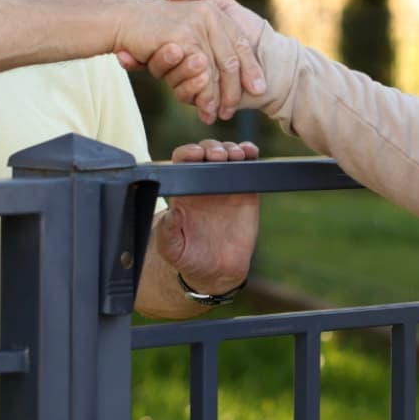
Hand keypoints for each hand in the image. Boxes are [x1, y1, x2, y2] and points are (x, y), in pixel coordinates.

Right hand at [111, 0, 264, 124]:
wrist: (121, 17)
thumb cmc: (148, 23)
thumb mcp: (183, 25)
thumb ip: (202, 39)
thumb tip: (220, 66)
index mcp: (214, 12)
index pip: (240, 44)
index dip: (251, 68)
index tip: (257, 89)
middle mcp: (210, 16)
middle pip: (232, 61)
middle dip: (233, 90)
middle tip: (230, 111)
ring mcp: (196, 26)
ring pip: (216, 70)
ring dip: (216, 97)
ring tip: (216, 114)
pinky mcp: (183, 38)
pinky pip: (199, 72)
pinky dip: (201, 93)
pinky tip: (201, 108)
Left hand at [151, 139, 260, 295]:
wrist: (216, 271)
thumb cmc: (188, 258)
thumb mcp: (172, 249)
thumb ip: (167, 232)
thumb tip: (168, 215)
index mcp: (183, 191)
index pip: (183, 161)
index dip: (189, 153)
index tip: (196, 154)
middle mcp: (203, 184)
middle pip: (207, 152)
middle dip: (213, 148)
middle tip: (219, 155)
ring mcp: (225, 185)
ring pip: (228, 154)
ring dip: (232, 148)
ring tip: (236, 155)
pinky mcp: (246, 192)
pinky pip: (248, 167)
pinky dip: (250, 155)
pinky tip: (250, 153)